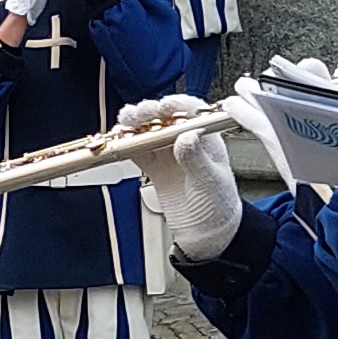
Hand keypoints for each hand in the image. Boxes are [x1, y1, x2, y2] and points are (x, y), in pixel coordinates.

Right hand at [112, 93, 240, 256]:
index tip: (164, 106)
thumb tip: (186, 136)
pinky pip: (138, 150)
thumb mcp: (210, 181)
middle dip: (150, 112)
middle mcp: (186, 141)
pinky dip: (126, 144)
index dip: (177, 104)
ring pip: (148, 131)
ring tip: (125, 123)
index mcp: (206, 138)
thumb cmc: (219, 206)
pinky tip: (118, 140)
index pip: (192, 112)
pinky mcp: (155, 167)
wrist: (207, 233)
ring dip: (135, 124)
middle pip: (165, 117)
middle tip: (139, 114)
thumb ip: (196, 159)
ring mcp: (168, 153)